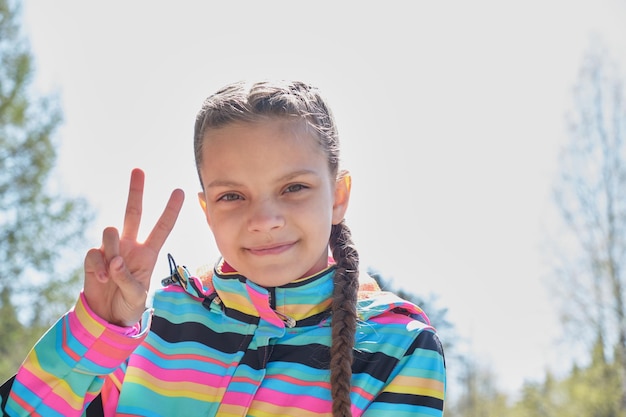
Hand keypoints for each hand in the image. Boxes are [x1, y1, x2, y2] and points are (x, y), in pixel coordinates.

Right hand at [83, 169, 184, 325]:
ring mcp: (111, 251)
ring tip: (112, 272)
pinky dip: (97, 266)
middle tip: (138, 170)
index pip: (162, 227)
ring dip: (111, 248)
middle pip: (133, 213)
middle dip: (136, 191)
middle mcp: (130, 247)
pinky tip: (101, 279)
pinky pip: (94, 253)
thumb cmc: (129, 306)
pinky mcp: (94, 260)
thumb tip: (114, 261)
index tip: (181, 191)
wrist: (107, 318)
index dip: (171, 210)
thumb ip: (128, 279)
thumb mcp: (137, 296)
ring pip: (110, 232)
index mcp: (148, 253)